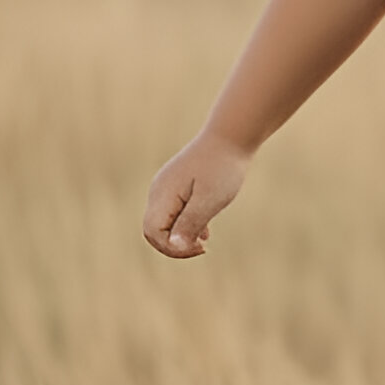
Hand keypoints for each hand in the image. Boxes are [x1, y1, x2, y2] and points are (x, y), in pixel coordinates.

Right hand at [142, 131, 251, 258]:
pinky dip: (187, 224)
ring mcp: (167, 186)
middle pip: (154, 229)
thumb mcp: (210, 199)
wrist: (231, 136)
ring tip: (204, 241)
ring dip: (182, 235)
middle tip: (202, 247)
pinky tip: (205, 231)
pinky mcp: (177, 184)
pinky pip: (174, 211)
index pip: (153, 233)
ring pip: (165, 221)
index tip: (201, 248)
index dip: (173, 248)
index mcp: (163, 195)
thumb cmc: (223, 167)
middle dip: (175, 245)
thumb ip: (191, 223)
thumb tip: (174, 246)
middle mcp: (159, 191)